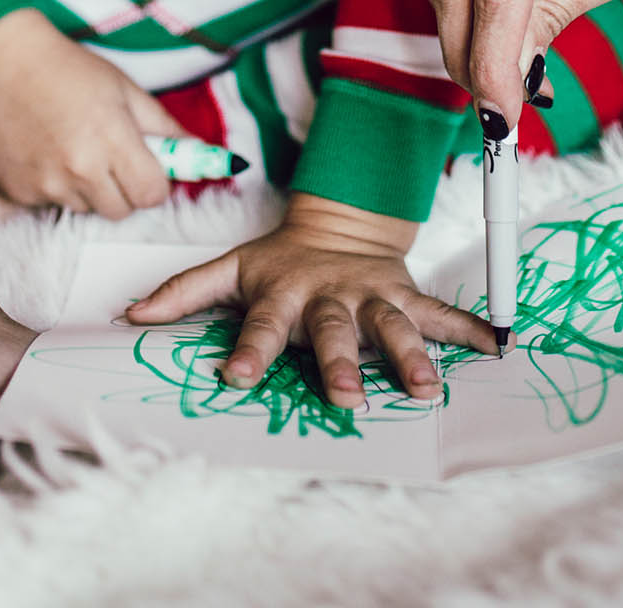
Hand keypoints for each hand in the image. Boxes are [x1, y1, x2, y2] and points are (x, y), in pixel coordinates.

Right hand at [0, 9, 177, 219]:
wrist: (5, 62)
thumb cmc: (69, 69)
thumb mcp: (125, 88)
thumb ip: (164, 126)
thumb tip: (198, 151)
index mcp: (112, 140)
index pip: (153, 195)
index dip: (156, 183)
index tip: (148, 168)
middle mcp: (80, 168)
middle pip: (122, 211)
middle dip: (126, 190)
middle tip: (112, 157)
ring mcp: (47, 184)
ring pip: (87, 209)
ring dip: (90, 189)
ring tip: (76, 149)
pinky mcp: (20, 192)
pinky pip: (53, 204)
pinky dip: (57, 186)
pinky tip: (49, 153)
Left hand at [125, 192, 497, 404]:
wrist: (337, 224)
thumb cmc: (276, 262)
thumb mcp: (229, 270)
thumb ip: (182, 294)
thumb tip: (128, 316)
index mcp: (283, 293)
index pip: (262, 325)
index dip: (248, 349)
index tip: (234, 375)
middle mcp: (329, 296)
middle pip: (333, 331)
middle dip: (339, 364)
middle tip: (344, 399)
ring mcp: (370, 294)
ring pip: (390, 324)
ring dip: (409, 355)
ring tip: (425, 388)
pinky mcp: (404, 292)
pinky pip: (438, 312)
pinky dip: (467, 328)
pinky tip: (495, 346)